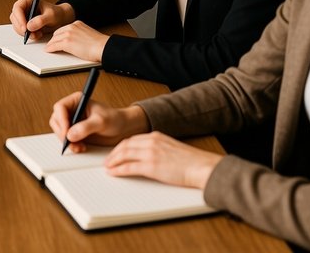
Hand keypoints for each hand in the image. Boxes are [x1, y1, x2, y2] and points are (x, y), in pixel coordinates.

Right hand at [10, 0, 73, 41]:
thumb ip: (41, 20)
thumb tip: (29, 26)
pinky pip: (21, 32)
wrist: (59, 19)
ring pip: (16, 26)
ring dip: (25, 33)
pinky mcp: (24, 24)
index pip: (17, 8)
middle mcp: (23, 7)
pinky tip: (37, 34)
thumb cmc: (56, 13)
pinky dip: (28, 35)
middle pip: (14, 18)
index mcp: (27, 0)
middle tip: (30, 34)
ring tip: (38, 33)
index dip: (19, 18)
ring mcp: (22, 16)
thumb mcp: (51, 15)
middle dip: (21, 27)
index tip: (25, 28)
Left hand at [46, 21, 109, 61]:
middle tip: (51, 44)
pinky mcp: (66, 43)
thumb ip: (79, 34)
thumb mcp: (88, 34)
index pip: (63, 29)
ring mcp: (68, 34)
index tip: (56, 38)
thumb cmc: (99, 44)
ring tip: (49, 48)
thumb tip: (74, 40)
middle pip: (57, 33)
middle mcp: (71, 27)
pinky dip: (50, 48)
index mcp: (77, 24)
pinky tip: (48, 51)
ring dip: (50, 44)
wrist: (103, 47)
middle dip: (54, 39)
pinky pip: (54, 45)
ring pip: (54, 39)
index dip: (59, 35)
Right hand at [50, 92, 149, 152]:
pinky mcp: (76, 132)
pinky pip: (66, 139)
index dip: (61, 120)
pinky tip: (80, 147)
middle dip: (62, 133)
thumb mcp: (100, 121)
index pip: (60, 108)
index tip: (66, 132)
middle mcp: (73, 110)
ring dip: (67, 141)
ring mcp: (73, 121)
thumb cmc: (114, 119)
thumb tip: (70, 134)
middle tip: (71, 142)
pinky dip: (71, 145)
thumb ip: (85, 127)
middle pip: (56, 120)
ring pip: (60, 131)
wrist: (122, 129)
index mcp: (76, 100)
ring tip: (79, 146)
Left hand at [104, 132, 221, 189]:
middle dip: (114, 153)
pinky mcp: (151, 166)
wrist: (202, 167)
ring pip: (124, 155)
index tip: (115, 152)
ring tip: (107, 167)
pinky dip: (119, 170)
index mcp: (156, 136)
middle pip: (125, 145)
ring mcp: (150, 153)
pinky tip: (114, 173)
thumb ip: (158, 148)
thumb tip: (149, 157)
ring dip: (113, 161)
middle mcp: (151, 141)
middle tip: (107, 160)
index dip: (121, 146)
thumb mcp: (171, 148)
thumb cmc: (191, 161)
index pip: (132, 139)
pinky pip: (129, 167)